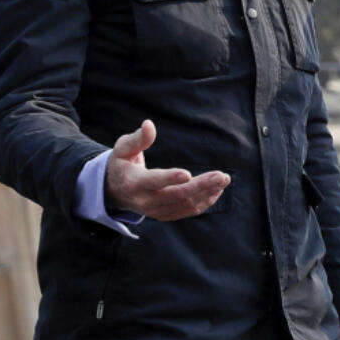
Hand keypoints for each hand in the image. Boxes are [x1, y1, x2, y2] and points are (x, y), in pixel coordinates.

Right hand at [104, 120, 229, 219]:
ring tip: (224, 180)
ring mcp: (156, 211)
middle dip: (201, 186)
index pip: (153, 181)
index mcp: (134, 183)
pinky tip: (217, 191)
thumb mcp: (123, 149)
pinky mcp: (165, 215)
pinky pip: (187, 211)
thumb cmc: (122, 164)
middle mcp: (146, 201)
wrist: (114, 191)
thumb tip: (149, 124)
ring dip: (207, 193)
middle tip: (222, 176)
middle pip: (176, 195)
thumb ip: (137, 139)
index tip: (187, 173)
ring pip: (185, 204)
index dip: (170, 178)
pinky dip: (204, 202)